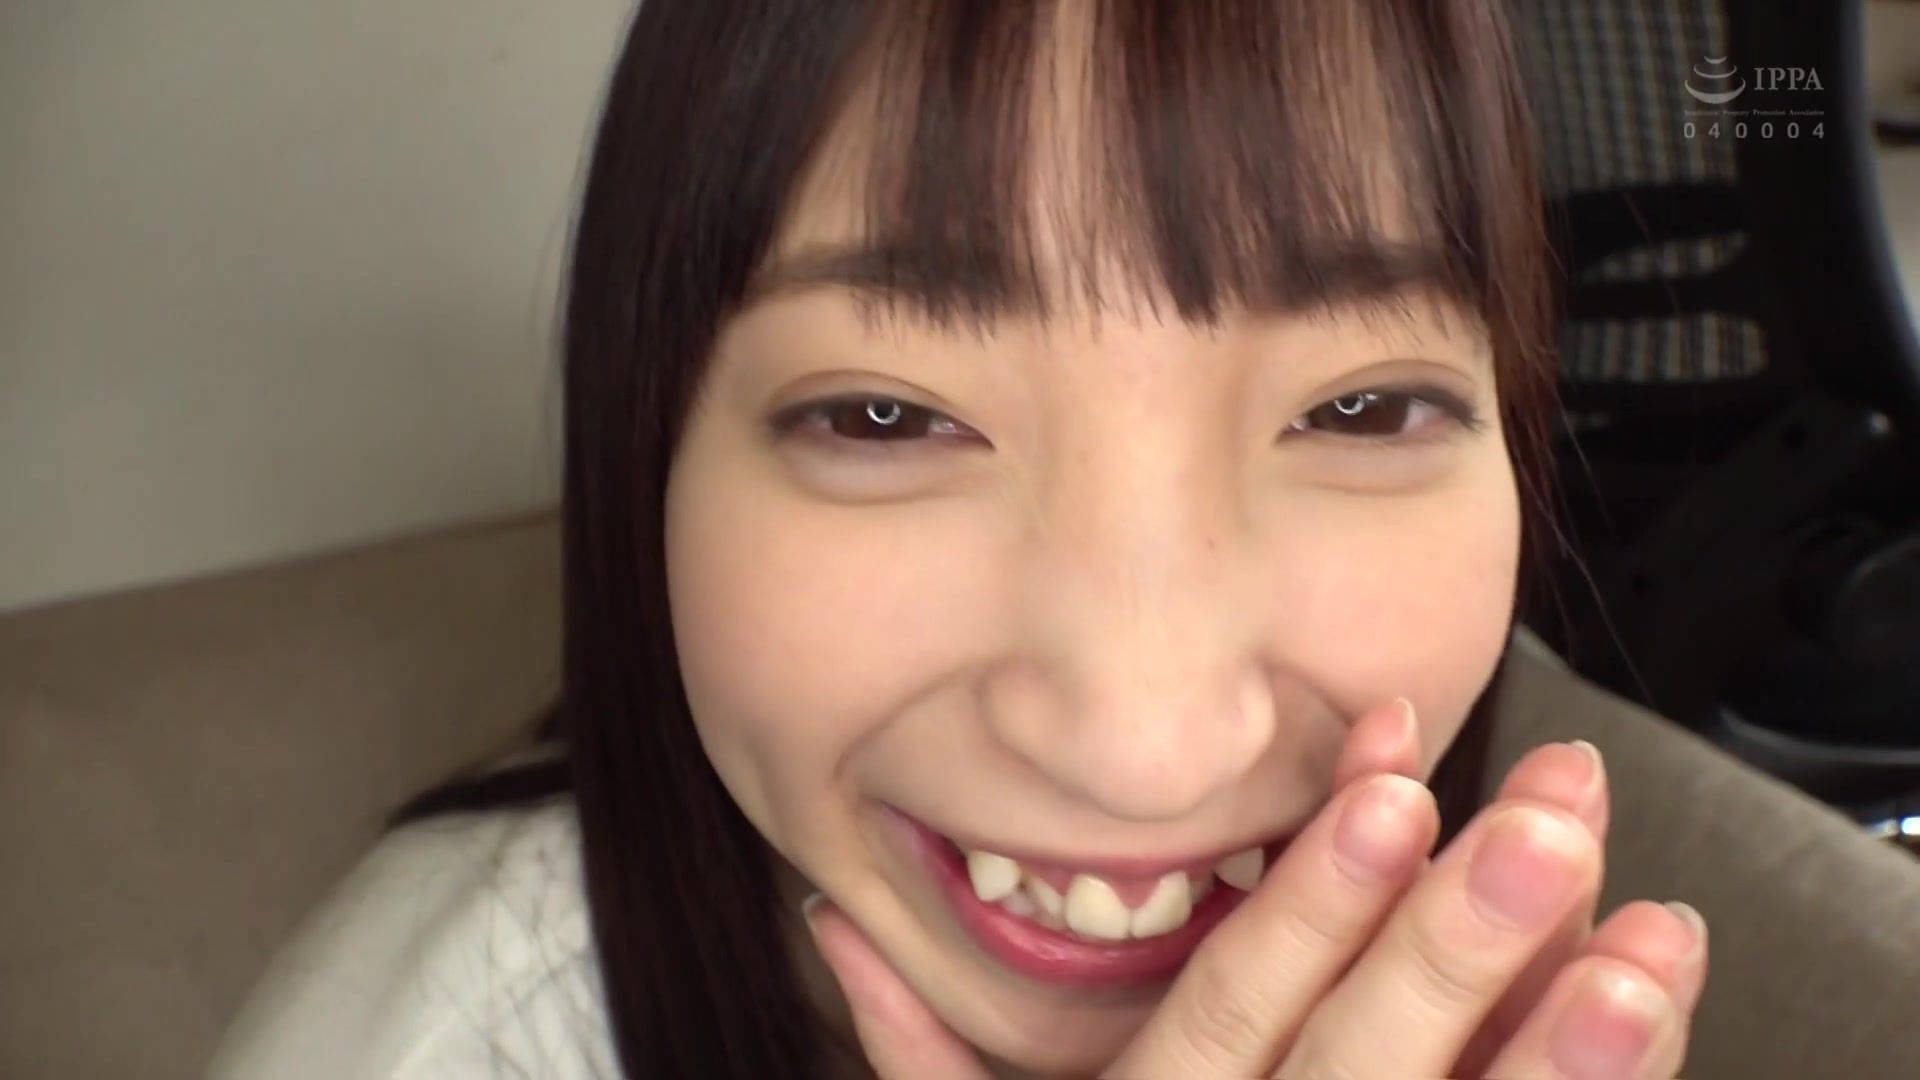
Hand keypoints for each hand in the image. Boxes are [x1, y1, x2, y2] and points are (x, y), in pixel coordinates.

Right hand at [805, 699, 1708, 1078]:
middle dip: (1450, 947)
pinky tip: (1654, 1019)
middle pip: (1352, 1072)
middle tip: (1549, 825)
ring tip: (1658, 940)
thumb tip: (844, 925)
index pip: (1226, 1018)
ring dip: (1566, 1055)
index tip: (1393, 788)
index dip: (1310, 905)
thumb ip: (919, 1057)